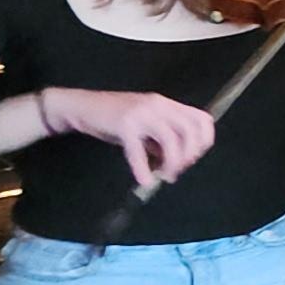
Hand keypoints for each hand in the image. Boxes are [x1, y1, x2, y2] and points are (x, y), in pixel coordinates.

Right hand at [46, 88, 216, 188]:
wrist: (80, 106)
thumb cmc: (113, 119)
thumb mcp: (144, 126)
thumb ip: (161, 140)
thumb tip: (176, 162)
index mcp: (166, 104)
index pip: (202, 119)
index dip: (204, 141)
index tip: (193, 158)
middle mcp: (158, 105)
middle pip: (190, 130)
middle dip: (189, 154)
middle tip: (177, 170)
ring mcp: (141, 113)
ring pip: (171, 139)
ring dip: (172, 162)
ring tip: (165, 175)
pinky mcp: (124, 124)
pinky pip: (138, 150)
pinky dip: (143, 169)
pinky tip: (144, 180)